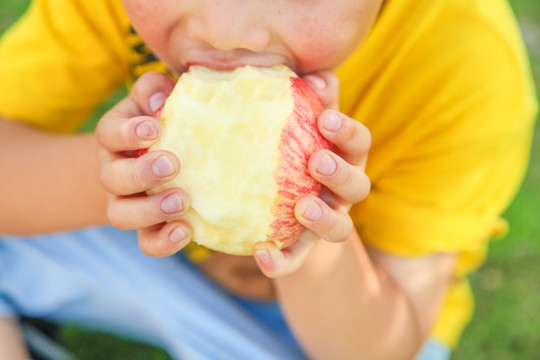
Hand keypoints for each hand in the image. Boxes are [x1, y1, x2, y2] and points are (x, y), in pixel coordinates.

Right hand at [96, 72, 191, 255]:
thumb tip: (160, 100)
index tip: (154, 129)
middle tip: (172, 165)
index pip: (110, 133)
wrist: (152, 159)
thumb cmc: (161, 122)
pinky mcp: (147, 226)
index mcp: (116, 137)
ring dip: (150, 210)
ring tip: (181, 202)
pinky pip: (146, 242)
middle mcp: (114, 172)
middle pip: (112, 178)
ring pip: (121, 216)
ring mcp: (128, 202)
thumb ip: (155, 91)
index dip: (128, 133)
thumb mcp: (155, 100)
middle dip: (141, 173)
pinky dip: (163, 241)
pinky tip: (186, 231)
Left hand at [253, 71, 370, 276]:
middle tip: (317, 161)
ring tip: (303, 207)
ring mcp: (326, 222)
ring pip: (339, 228)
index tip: (327, 119)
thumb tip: (315, 75)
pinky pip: (295, 259)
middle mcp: (342, 192)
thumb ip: (313, 101)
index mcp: (345, 158)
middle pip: (358, 185)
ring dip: (324, 218)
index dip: (348, 132)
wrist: (283, 201)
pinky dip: (282, 261)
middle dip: (341, 173)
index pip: (358, 143)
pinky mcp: (302, 248)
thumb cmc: (291, 149)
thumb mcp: (301, 123)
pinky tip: (262, 255)